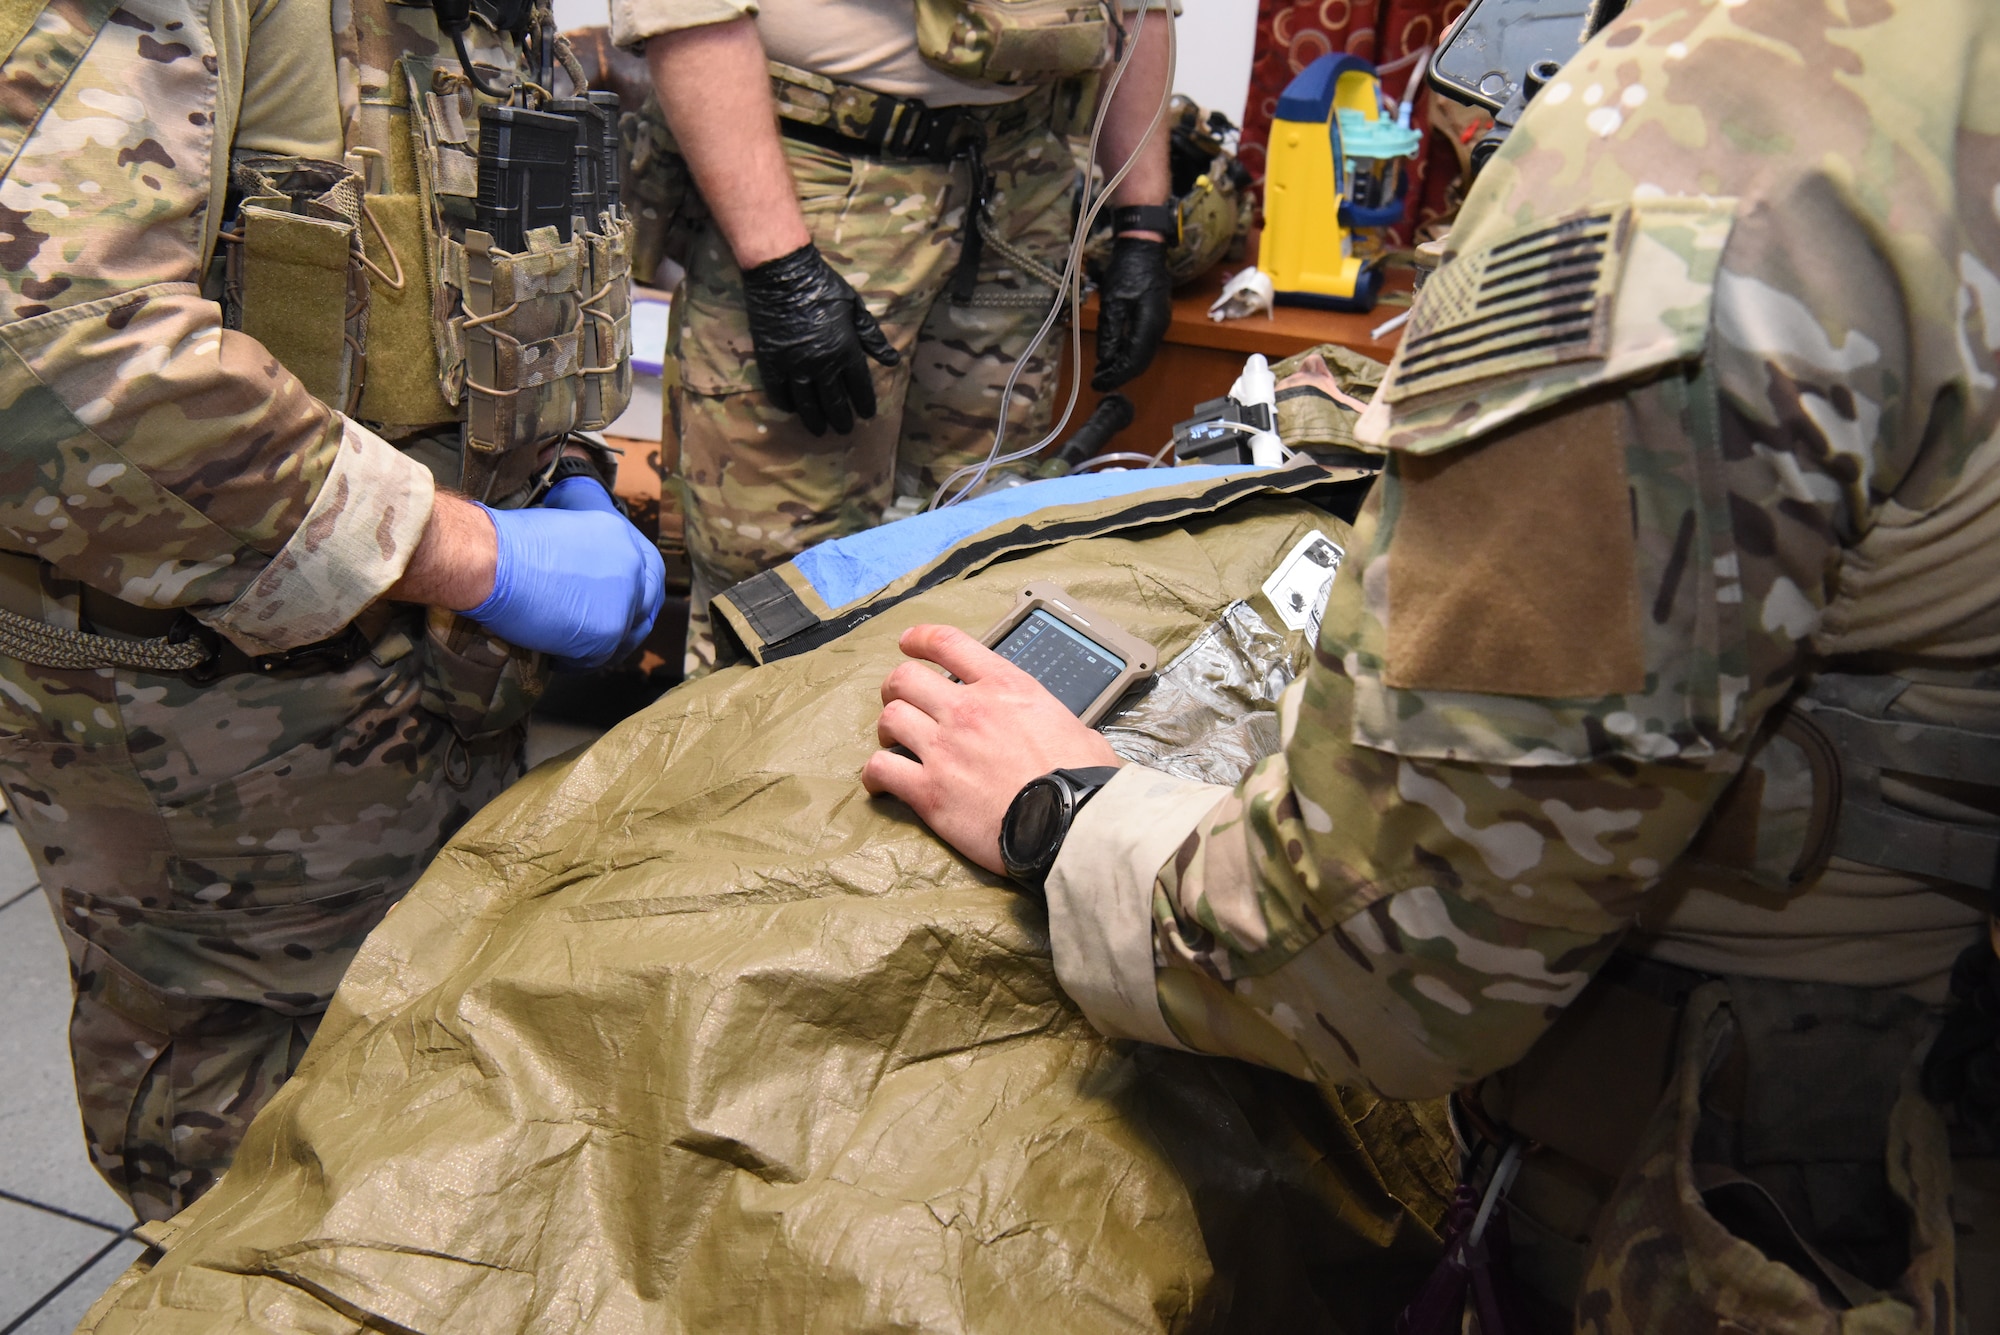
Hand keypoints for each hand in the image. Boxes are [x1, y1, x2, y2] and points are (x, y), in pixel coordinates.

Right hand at [467, 476, 666, 669]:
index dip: (634, 579)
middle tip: (602, 623)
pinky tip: (556, 658)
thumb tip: (576, 565)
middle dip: (632, 612)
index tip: (614, 591)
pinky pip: (597, 658)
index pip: (644, 560)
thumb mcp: (555, 523)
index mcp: (617, 531)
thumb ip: (580, 545)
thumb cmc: (503, 539)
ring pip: (628, 631)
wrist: (488, 562)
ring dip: (606, 639)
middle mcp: (630, 564)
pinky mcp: (606, 634)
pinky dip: (576, 661)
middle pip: (648, 597)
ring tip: (579, 644)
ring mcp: (624, 601)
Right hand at [742, 242, 900, 435]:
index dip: (865, 403)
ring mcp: (794, 366)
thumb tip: (892, 361)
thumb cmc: (823, 286)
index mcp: (846, 351)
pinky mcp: (771, 362)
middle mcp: (822, 365)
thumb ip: (872, 338)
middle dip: (842, 418)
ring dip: (815, 420)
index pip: (859, 387)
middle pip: (834, 402)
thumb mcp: (855, 308)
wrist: (783, 274)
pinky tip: (793, 410)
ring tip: (820, 431)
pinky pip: (779, 392)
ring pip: (807, 404)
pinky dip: (787, 404)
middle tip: (844, 430)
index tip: (867, 415)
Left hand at [861, 624, 1119, 874]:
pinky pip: (882, 769)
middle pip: (906, 678)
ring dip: (887, 729)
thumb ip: (1047, 718)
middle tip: (899, 701)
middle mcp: (968, 710)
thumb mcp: (1075, 726)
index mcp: (1006, 687)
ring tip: (894, 743)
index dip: (921, 638)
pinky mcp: (929, 791)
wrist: (1071, 823)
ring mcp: (944, 749)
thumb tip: (1052, 729)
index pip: (949, 644)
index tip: (908, 642)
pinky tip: (881, 782)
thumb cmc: (1082, 780)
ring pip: (890, 719)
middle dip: (896, 687)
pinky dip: (876, 775)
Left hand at [1091, 235, 1171, 390]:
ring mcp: (1160, 324)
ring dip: (1124, 366)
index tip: (1098, 384)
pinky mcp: (1156, 320)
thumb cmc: (1128, 271)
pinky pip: (1144, 345)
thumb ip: (1109, 333)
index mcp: (1149, 324)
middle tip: (1098, 381)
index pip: (1133, 361)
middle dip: (1120, 374)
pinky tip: (1115, 354)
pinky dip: (1129, 354)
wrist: (1145, 249)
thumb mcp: (1112, 302)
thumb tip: (1104, 361)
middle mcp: (1159, 328)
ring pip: (1143, 356)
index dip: (1115, 376)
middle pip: (1141, 363)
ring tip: (1103, 371)